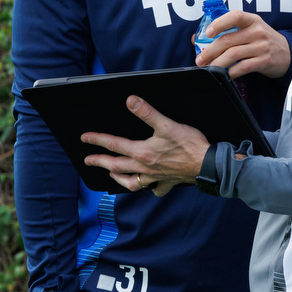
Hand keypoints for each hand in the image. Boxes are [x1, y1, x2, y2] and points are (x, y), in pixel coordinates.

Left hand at [82, 96, 209, 195]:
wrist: (207, 164)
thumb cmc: (189, 145)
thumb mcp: (166, 125)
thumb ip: (147, 113)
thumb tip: (131, 101)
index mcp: (142, 152)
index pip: (114, 145)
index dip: (97, 140)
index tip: (85, 138)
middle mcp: (145, 167)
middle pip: (116, 166)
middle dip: (100, 162)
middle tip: (88, 160)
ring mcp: (155, 177)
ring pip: (131, 181)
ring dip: (118, 178)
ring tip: (111, 174)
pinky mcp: (167, 182)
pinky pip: (155, 189)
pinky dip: (149, 189)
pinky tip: (148, 186)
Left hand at [193, 11, 291, 77]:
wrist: (287, 53)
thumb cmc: (263, 41)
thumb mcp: (250, 30)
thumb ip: (228, 32)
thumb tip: (195, 39)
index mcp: (252, 20)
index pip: (235, 16)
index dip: (219, 23)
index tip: (208, 33)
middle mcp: (257, 31)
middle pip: (228, 40)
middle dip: (210, 51)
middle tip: (200, 59)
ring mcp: (262, 46)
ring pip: (233, 55)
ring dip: (217, 63)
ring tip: (208, 68)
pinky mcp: (264, 61)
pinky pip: (243, 67)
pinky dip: (231, 72)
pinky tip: (225, 74)